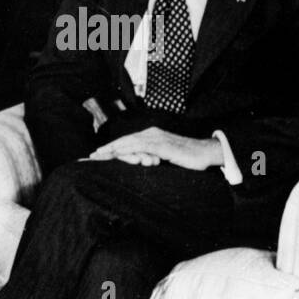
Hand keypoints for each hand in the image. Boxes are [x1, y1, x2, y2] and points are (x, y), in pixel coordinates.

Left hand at [86, 128, 221, 169]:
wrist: (206, 153)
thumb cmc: (187, 158)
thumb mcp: (166, 158)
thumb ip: (153, 159)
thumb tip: (142, 165)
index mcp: (152, 136)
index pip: (128, 142)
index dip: (112, 148)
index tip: (98, 154)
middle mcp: (152, 134)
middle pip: (125, 141)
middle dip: (108, 148)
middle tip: (92, 155)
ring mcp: (157, 138)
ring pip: (129, 142)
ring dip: (113, 149)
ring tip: (99, 155)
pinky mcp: (162, 145)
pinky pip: (141, 147)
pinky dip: (127, 150)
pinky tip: (117, 153)